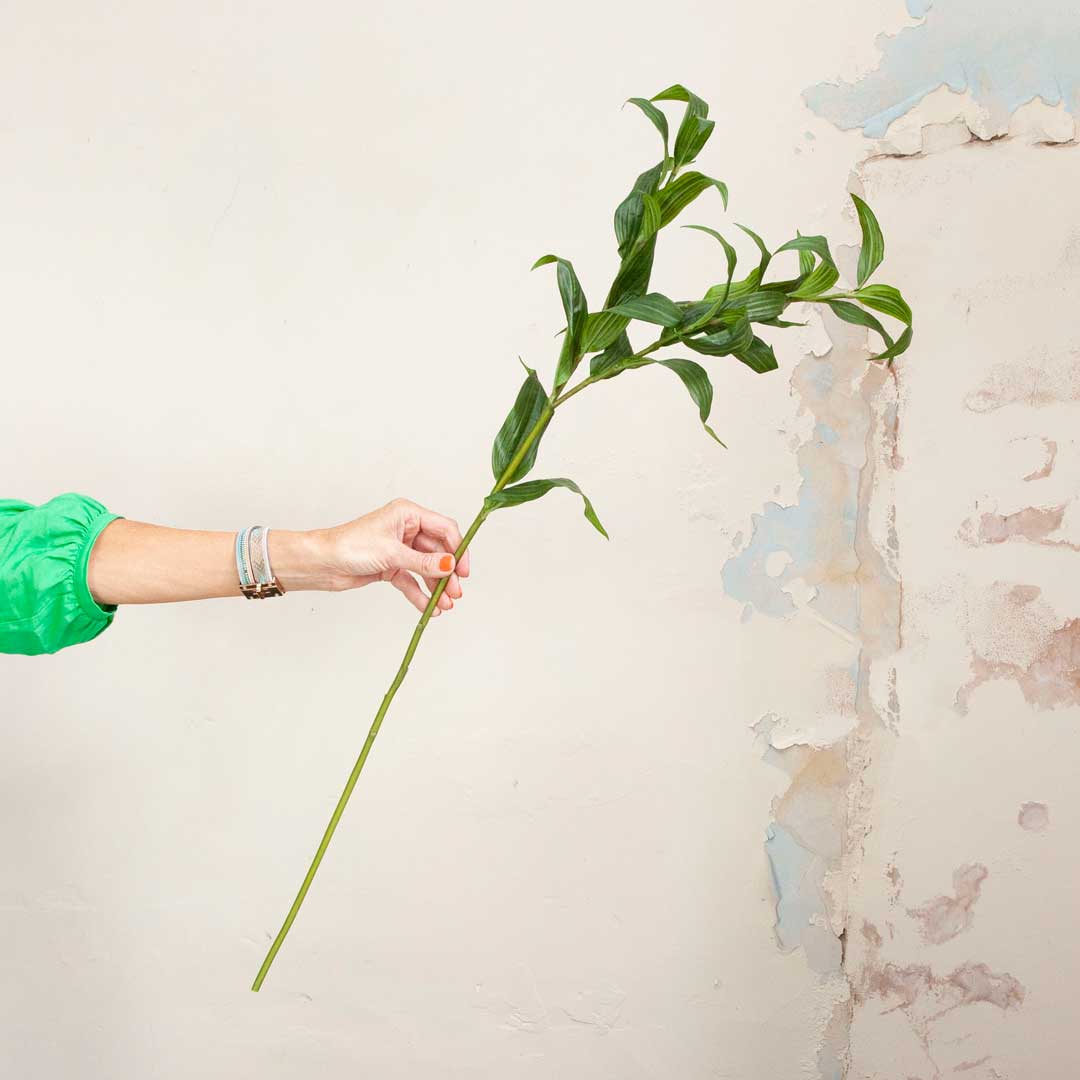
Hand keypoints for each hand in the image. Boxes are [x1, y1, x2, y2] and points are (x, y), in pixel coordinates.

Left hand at [316, 498, 470, 614]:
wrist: (321, 563)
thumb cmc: (349, 546)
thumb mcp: (391, 554)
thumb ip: (423, 562)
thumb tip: (449, 565)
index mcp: (408, 514)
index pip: (444, 529)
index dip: (458, 549)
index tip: (463, 570)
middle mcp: (406, 529)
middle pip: (438, 551)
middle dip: (447, 573)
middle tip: (455, 592)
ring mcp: (399, 549)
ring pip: (426, 568)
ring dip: (436, 586)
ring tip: (444, 605)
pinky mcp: (391, 566)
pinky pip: (412, 580)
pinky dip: (420, 594)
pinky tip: (429, 607)